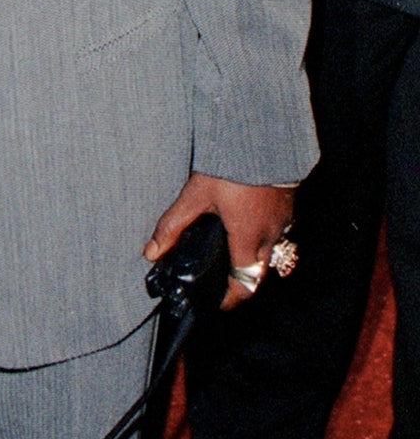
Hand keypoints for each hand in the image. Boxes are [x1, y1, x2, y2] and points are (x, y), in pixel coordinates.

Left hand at [145, 171, 296, 308]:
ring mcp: (283, 220)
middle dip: (239, 278)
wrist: (264, 137)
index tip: (215, 302)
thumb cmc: (232, 166)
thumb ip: (174, 225)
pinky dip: (261, 233)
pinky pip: (277, 230)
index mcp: (248, 239)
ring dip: (251, 253)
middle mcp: (271, 235)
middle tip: (216, 275)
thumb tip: (151, 253)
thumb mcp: (196, 195)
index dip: (230, 299)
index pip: (245, 286)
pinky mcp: (287, 204)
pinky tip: (243, 219)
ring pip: (269, 250)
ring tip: (227, 244)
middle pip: (258, 271)